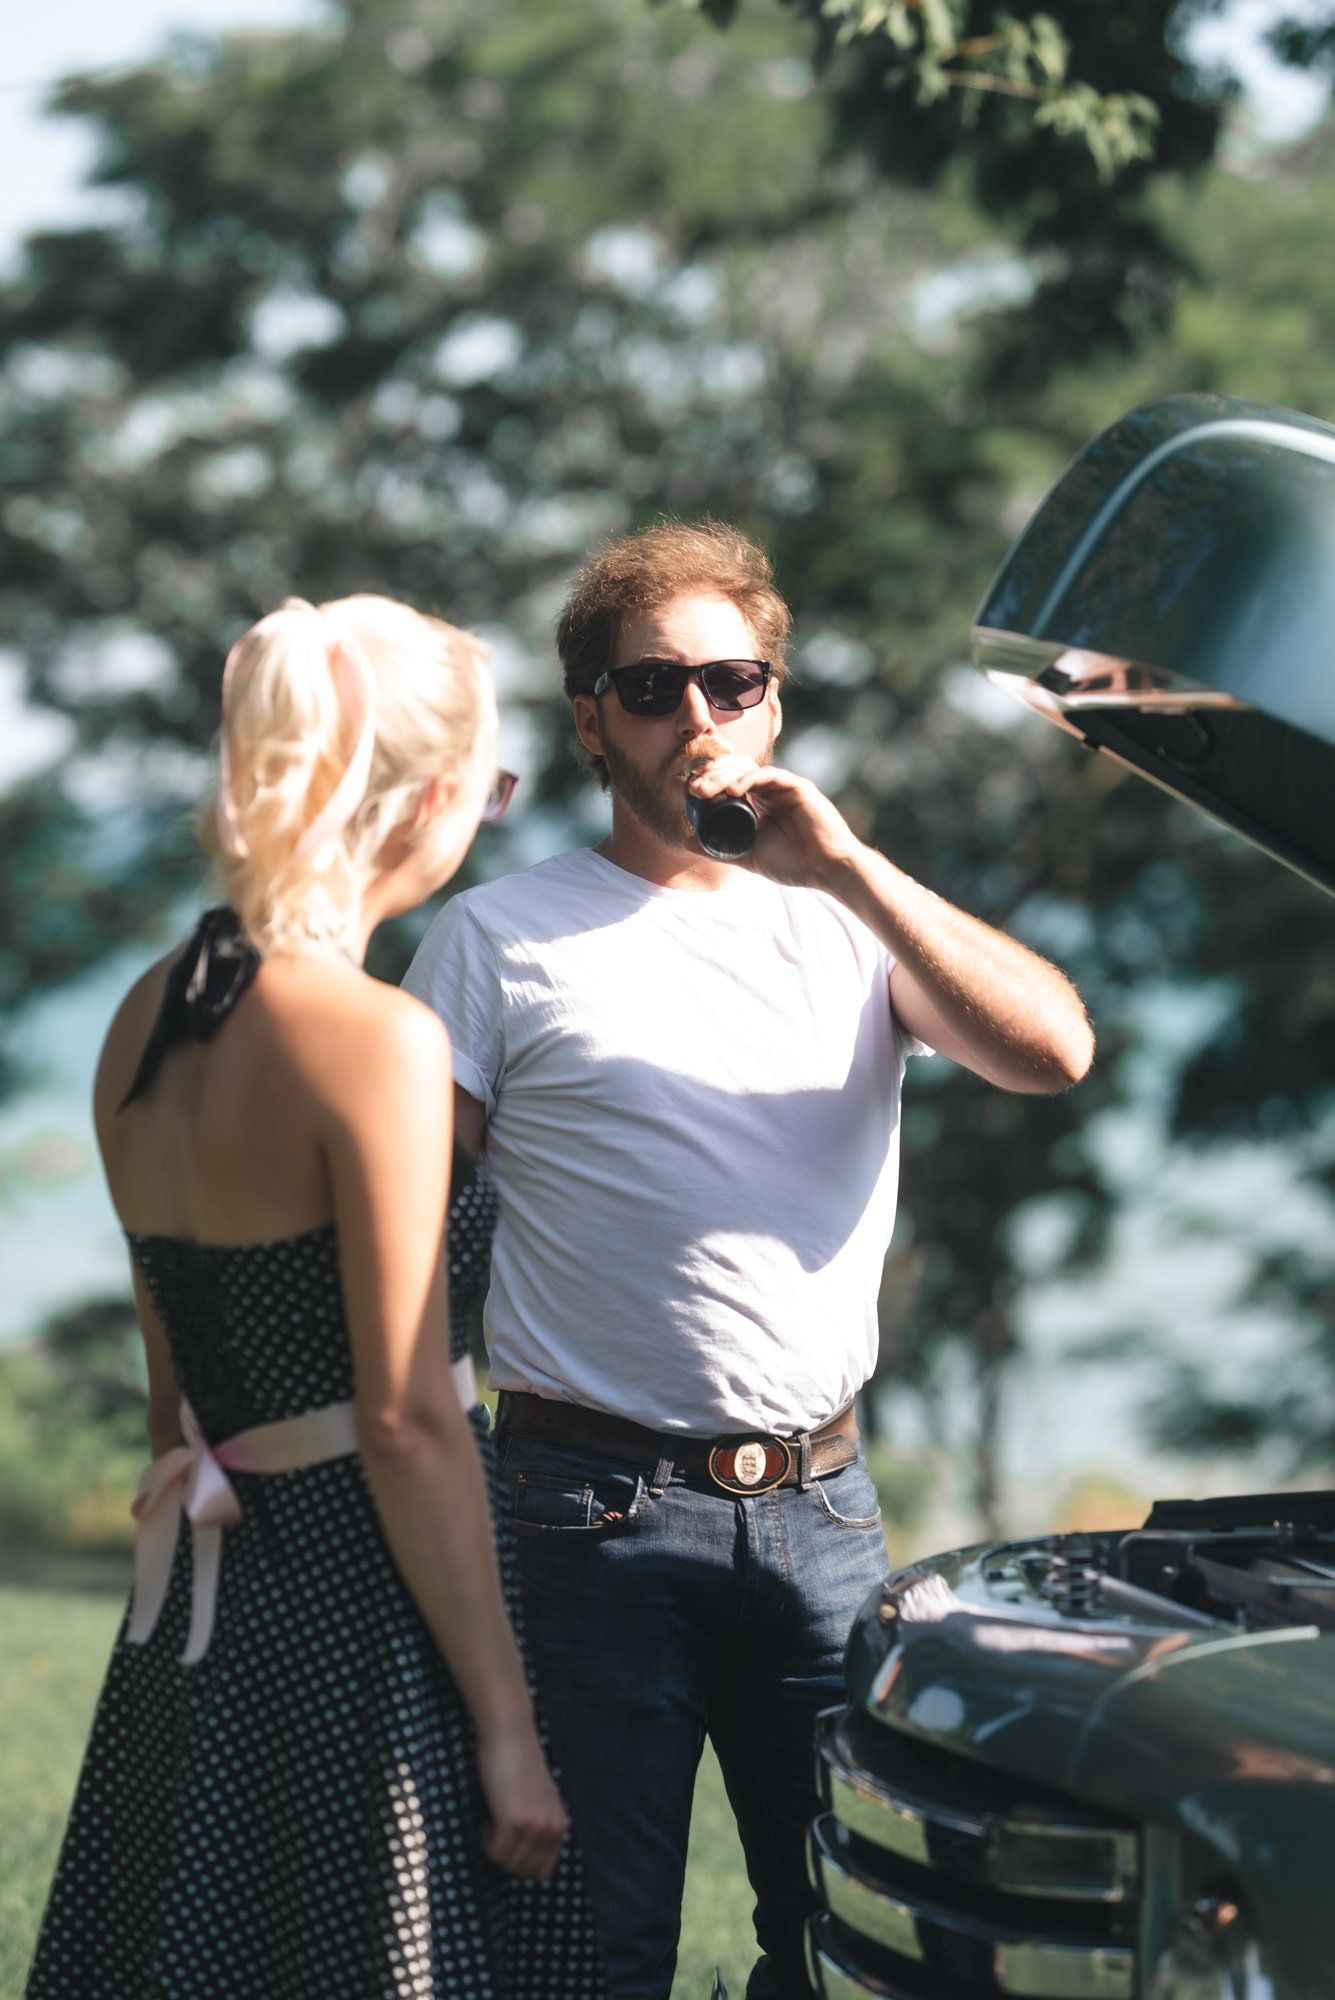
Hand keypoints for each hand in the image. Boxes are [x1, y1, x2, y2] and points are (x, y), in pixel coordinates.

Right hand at [475, 1721, 569, 1879]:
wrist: (510, 1734)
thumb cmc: (519, 1763)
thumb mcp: (541, 1799)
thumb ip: (541, 1824)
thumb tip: (528, 1857)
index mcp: (560, 1824)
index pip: (543, 1871)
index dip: (521, 1864)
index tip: (509, 1846)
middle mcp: (551, 1828)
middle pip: (525, 1872)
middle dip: (507, 1860)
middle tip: (496, 1836)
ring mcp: (533, 1825)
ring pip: (509, 1864)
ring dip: (495, 1851)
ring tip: (491, 1826)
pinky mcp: (513, 1820)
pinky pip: (495, 1852)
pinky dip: (486, 1843)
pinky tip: (486, 1823)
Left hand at [686, 755, 861, 889]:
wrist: (827, 870)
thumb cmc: (792, 864)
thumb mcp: (746, 855)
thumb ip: (718, 848)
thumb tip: (684, 841)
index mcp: (759, 802)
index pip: (729, 780)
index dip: (708, 780)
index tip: (689, 792)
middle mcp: (770, 790)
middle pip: (735, 770)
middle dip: (711, 775)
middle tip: (693, 790)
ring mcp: (783, 787)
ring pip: (749, 768)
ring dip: (724, 775)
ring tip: (705, 790)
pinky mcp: (797, 787)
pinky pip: (769, 776)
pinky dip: (749, 780)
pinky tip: (734, 791)